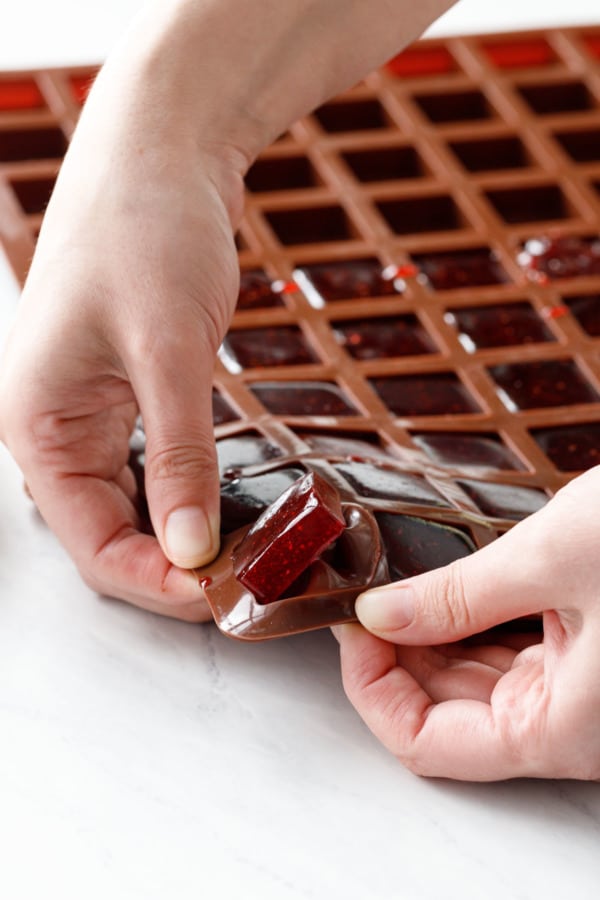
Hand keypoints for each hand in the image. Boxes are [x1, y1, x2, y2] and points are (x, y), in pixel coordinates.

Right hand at [0, 66, 246, 619]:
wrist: (163, 151)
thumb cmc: (146, 228)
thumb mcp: (167, 350)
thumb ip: (178, 456)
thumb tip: (191, 547)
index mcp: (36, 424)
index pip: (90, 543)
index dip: (155, 581)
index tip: (223, 597)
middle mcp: (53, 428)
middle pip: (108, 534)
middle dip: (172, 567)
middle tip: (245, 584)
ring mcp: (89, 413)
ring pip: (131, 506)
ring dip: (182, 536)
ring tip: (245, 556)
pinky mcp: (126, 395)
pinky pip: (149, 469)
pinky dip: (187, 495)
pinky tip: (225, 509)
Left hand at [335, 468, 599, 779]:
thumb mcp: (554, 558)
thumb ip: (458, 593)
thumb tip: (381, 612)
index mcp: (563, 728)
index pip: (427, 744)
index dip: (373, 688)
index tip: (351, 626)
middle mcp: (571, 720)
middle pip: (445, 713)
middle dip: (394, 653)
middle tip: (364, 592)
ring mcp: (582, 685)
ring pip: (474, 680)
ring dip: (428, 634)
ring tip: (395, 580)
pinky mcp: (588, 647)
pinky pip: (509, 649)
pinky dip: (469, 618)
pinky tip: (443, 580)